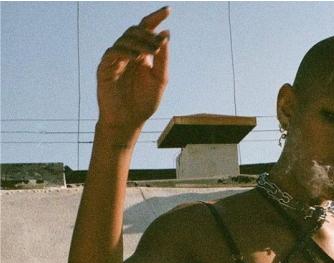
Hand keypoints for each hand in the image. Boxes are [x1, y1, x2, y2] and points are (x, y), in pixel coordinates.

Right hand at [96, 6, 169, 131]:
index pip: (146, 30)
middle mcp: (128, 53)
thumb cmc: (144, 103)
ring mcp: (115, 59)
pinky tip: (137, 57)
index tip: (168, 9)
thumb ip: (163, 58)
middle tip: (160, 42)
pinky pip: (114, 52)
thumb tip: (165, 34)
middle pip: (135, 30)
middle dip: (149, 32)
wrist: (129, 121)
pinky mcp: (105, 67)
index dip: (156, 18)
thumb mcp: (160, 80)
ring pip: (125, 39)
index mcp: (141, 54)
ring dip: (140, 42)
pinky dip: (126, 51)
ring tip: (153, 51)